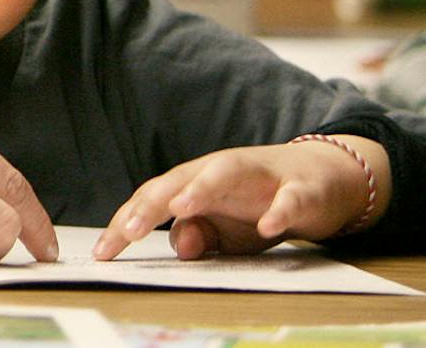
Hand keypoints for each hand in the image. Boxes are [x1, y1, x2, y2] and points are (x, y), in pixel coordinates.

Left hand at [93, 138, 383, 260]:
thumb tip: (179, 245)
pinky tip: (267, 226)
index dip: (126, 223)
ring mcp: (260, 176)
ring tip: (181, 208)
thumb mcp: (225, 231)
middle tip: (130, 230)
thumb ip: (200, 238)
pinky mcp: (300, 188)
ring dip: (202, 189)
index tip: (103, 252)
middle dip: (151, 204)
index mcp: (195, 183)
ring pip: (225, 173)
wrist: (322, 181)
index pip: (152, 199)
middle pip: (178, 181)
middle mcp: (220, 172)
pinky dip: (278, 211)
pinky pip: (288, 198)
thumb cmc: (261, 205)